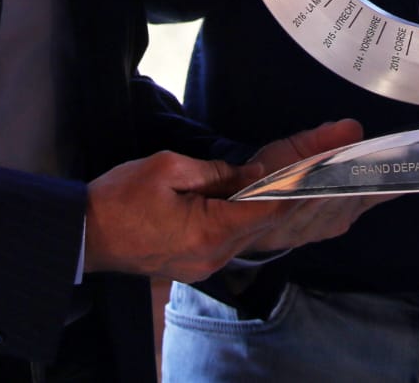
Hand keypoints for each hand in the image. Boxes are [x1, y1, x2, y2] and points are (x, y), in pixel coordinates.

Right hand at [82, 120, 365, 278]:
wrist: (81, 237)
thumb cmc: (117, 199)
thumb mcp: (166, 169)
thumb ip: (215, 173)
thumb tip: (252, 174)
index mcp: (210, 232)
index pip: (270, 207)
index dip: (301, 181)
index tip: (328, 158)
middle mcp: (215, 254)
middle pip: (272, 221)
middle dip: (306, 189)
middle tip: (337, 159)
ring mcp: (207, 261)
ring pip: (259, 230)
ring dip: (288, 205)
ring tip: (323, 178)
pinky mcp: (198, 259)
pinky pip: (240, 237)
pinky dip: (262, 217)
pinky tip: (281, 201)